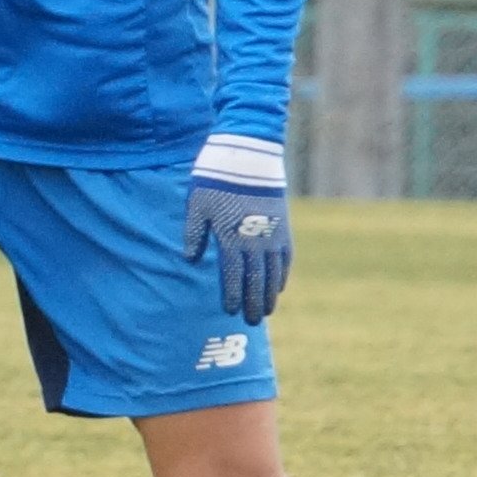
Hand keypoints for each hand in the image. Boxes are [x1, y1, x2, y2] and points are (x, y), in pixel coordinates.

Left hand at [182, 133, 292, 323]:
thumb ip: (194, 234)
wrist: (249, 154)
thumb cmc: (215, 178)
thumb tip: (191, 260)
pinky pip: (286, 257)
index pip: (232, 276)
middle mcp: (255, 241)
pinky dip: (283, 274)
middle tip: (252, 322)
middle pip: (255, 280)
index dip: (231, 296)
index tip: (228, 311)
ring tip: (266, 312)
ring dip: (269, 294)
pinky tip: (279, 286)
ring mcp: (273, 234)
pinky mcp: (284, 225)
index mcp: (231, 238)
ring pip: (274, 272)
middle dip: (252, 303)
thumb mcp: (196, 205)